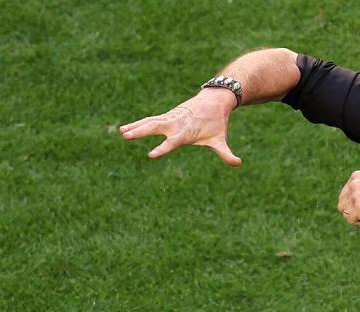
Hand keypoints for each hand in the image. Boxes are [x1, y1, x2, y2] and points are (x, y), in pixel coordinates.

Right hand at [120, 89, 241, 165]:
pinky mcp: (167, 116)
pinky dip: (138, 123)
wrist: (215, 100)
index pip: (173, 142)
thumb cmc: (217, 122)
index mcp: (186, 131)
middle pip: (155, 127)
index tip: (151, 155)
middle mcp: (176, 123)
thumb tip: (238, 163)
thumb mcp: (221, 139)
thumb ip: (226, 153)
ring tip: (121, 133)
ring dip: (136, 127)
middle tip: (127, 136)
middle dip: (141, 132)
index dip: (163, 148)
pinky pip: (150, 120)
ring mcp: (170, 118)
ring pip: (150, 122)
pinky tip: (125, 129)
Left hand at [337, 171, 359, 231]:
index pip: (343, 197)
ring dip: (356, 218)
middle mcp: (355, 182)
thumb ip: (356, 191)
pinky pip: (349, 220)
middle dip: (353, 212)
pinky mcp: (358, 206)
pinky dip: (359, 223)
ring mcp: (356, 193)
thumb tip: (340, 203)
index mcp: (357, 176)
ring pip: (343, 213)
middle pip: (341, 205)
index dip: (355, 205)